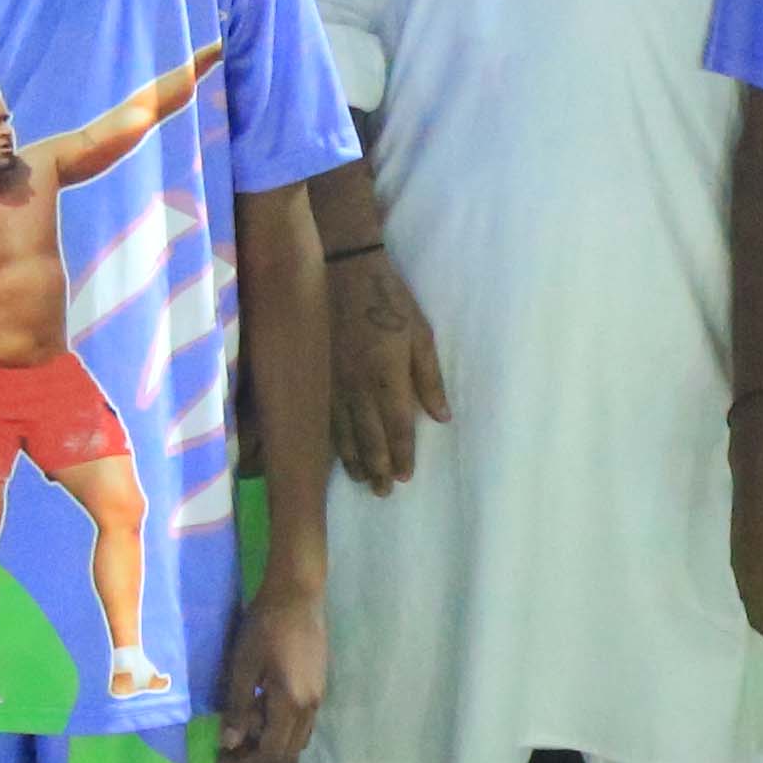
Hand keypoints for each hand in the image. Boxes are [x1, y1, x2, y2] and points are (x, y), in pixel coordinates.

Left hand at [221, 584, 327, 762]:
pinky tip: (261, 711)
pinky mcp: (318, 687)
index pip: (271, 752)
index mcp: (291, 704)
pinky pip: (302, 723)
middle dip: (257, 759)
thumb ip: (238, 707)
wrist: (298, 595)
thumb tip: (230, 743)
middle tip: (230, 752)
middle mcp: (311, 708)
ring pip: (297, 739)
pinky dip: (281, 729)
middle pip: (288, 752)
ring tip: (243, 732)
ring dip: (271, 744)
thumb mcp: (244, 666)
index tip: (220, 761)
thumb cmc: (265, 626)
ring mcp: (318, 698)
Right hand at [328, 252, 448, 491]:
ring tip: (363, 482)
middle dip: (378, 467)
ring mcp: (334, 383)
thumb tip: (442, 417)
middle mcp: (358, 387)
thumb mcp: (420, 334)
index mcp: (387, 376)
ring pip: (344, 433)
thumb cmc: (390, 300)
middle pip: (369, 438)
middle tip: (385, 492)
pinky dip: (333, 441)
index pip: (396, 427)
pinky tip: (336, 455)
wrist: (343, 271)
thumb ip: (429, 378)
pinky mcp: (320, 376)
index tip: (406, 476)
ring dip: (355, 461)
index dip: (402, 454)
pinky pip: (326, 418)